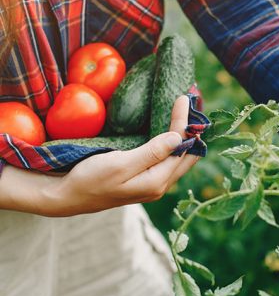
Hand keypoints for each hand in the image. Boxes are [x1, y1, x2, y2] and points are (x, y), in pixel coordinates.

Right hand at [0, 96, 199, 215]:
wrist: (68, 196)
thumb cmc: (90, 179)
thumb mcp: (120, 164)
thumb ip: (151, 153)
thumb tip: (178, 138)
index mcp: (156, 182)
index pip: (181, 149)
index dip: (184, 123)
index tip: (183, 98)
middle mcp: (159, 185)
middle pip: (186, 156)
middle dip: (192, 132)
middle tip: (193, 105)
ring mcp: (152, 184)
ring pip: (178, 159)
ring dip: (184, 138)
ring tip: (187, 116)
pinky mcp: (144, 180)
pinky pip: (167, 161)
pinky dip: (173, 145)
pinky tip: (171, 133)